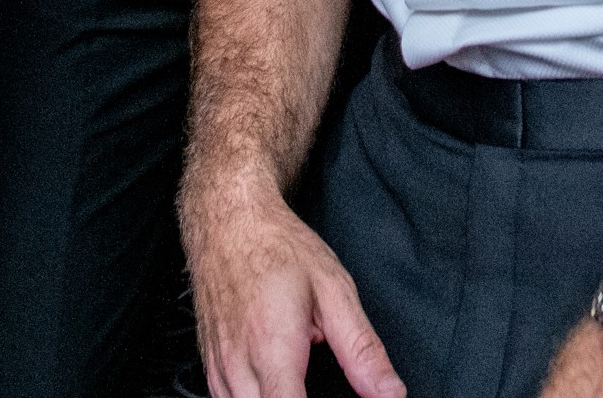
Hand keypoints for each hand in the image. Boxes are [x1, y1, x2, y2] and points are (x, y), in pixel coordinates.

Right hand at [186, 183, 403, 397]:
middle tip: (327, 390)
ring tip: (303, 381)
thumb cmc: (277, 248)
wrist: (228, 221)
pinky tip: (279, 388)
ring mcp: (219, 371)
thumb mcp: (334, 291)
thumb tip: (390, 394)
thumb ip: (362, 351)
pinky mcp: (211, 371)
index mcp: (272, 349)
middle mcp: (238, 366)